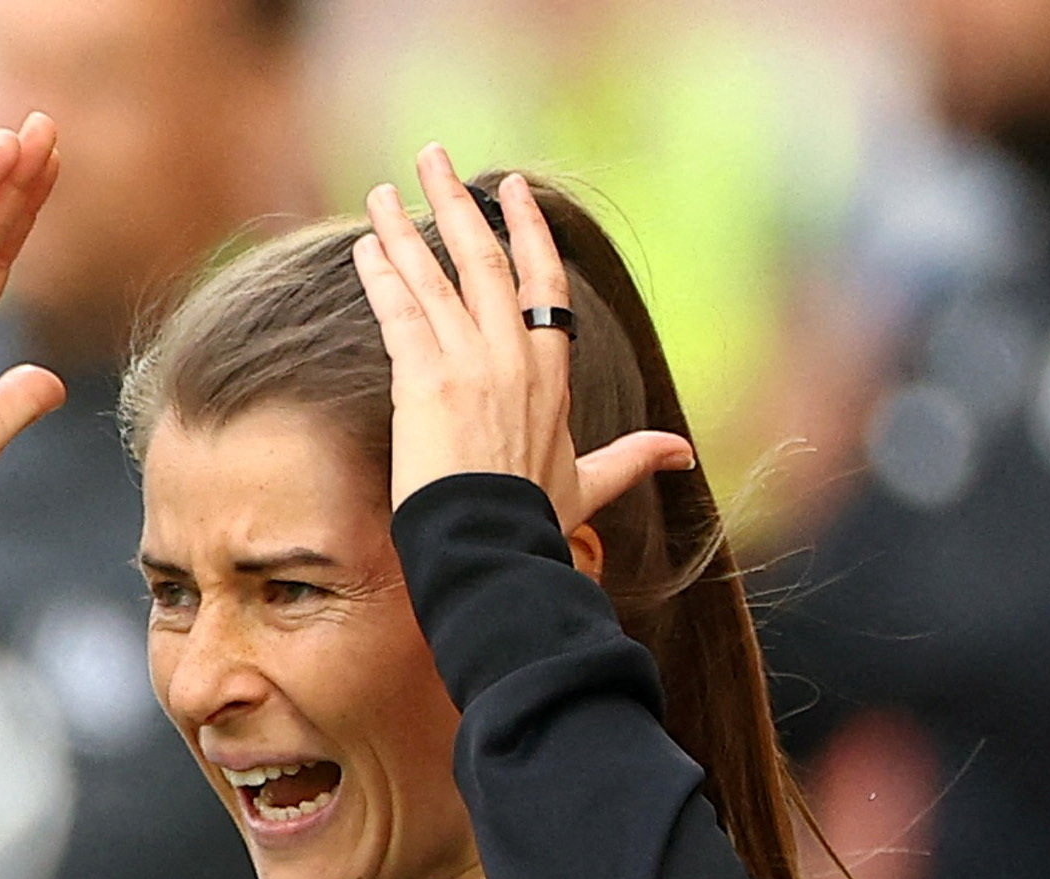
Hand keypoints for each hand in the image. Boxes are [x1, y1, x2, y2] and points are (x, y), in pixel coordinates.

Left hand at [350, 146, 694, 533]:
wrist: (494, 549)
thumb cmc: (535, 523)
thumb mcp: (590, 484)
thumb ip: (632, 458)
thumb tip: (682, 454)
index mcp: (551, 371)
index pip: (543, 281)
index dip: (527, 228)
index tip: (509, 187)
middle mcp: (512, 355)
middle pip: (486, 259)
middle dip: (458, 202)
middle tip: (435, 157)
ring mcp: (468, 363)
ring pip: (435, 277)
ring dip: (405, 229)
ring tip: (384, 191)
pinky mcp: (423, 381)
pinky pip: (401, 312)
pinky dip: (382, 276)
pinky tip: (366, 247)